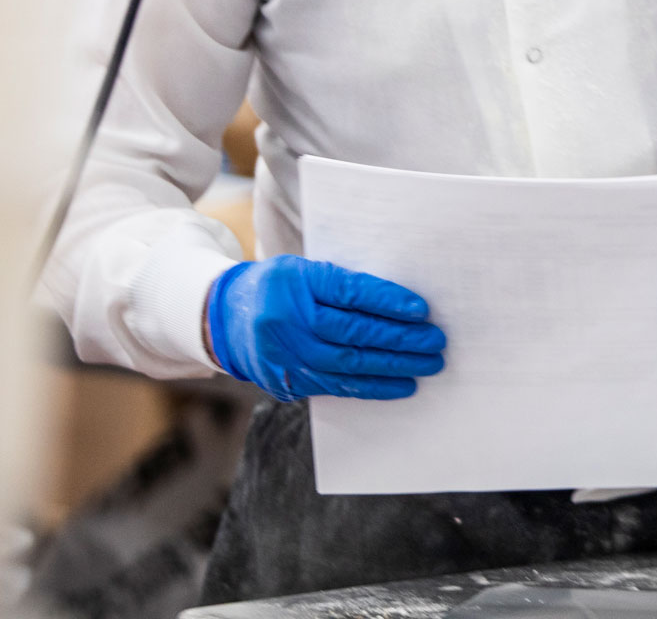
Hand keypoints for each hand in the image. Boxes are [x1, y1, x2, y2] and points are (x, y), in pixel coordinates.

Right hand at [205, 255, 446, 401]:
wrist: (221, 318)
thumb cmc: (278, 286)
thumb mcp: (303, 270)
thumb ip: (341, 283)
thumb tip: (399, 301)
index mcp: (293, 282)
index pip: (348, 293)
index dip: (387, 301)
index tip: (421, 310)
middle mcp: (287, 320)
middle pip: (353, 332)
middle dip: (400, 338)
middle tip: (435, 341)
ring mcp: (285, 355)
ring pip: (349, 364)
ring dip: (394, 367)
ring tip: (428, 364)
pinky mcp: (287, 381)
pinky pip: (337, 386)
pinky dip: (373, 387)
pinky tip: (402, 385)